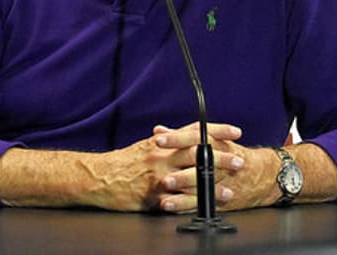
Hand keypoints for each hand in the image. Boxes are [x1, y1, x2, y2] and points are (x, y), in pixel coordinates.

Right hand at [69, 121, 239, 211]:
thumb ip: (162, 143)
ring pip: (191, 178)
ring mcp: (158, 177)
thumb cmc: (120, 163)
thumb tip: (176, 136)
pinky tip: (207, 206)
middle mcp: (161, 157)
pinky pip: (177, 200)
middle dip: (221, 157)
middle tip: (240, 160)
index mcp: (160, 143)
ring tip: (231, 188)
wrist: (97, 177)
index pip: (193, 132)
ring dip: (213, 183)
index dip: (216, 131)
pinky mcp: (153, 196)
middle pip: (197, 154)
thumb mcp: (142, 147)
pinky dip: (195, 203)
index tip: (235, 132)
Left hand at [153, 124, 279, 211]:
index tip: (158, 139)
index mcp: (213, 145)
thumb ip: (182, 135)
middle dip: (179, 172)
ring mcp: (219, 182)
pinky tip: (172, 207)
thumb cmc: (232, 154)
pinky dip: (186, 206)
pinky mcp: (220, 198)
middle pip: (196, 165)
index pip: (193, 139)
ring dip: (182, 193)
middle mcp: (216, 163)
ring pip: (199, 187)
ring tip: (165, 197)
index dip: (175, 139)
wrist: (263, 174)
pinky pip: (202, 203)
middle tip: (163, 177)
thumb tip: (159, 130)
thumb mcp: (212, 140)